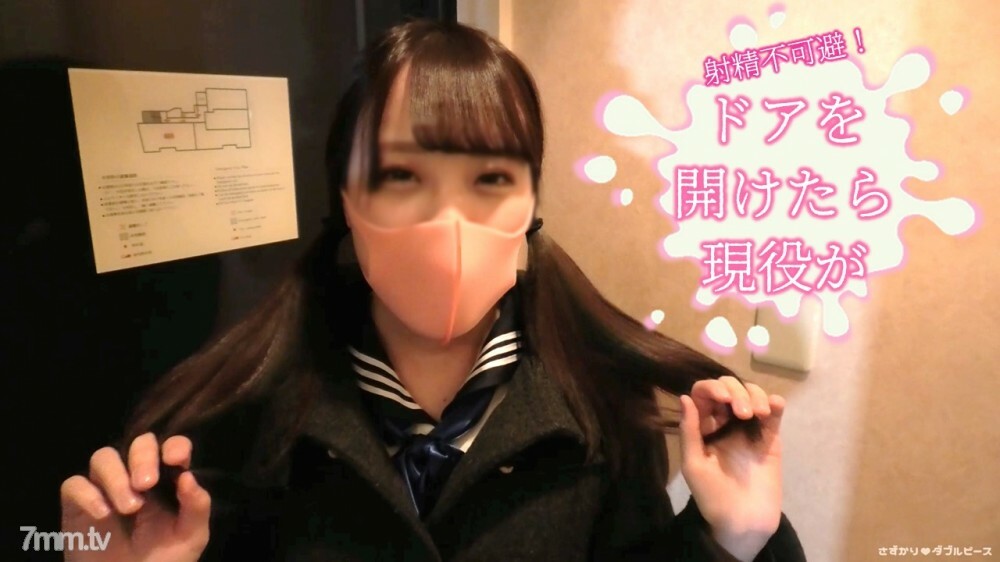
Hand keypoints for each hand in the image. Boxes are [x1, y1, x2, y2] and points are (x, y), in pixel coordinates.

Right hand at [60, 433, 210, 561]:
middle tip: (146, 484)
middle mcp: (136, 477)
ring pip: (103, 457)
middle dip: (143, 457)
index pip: (171, 447)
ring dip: (116, 477)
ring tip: (129, 507)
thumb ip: (196, 506)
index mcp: (168, 479)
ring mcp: (106, 489)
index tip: (176, 459)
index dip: (175, 445)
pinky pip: (73, 484)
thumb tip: (188, 477)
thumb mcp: (190, 536)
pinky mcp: (78, 506)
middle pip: (138, 443)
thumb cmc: (164, 560)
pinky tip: (102, 513)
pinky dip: (87, 494)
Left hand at [679, 376, 784, 561]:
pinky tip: (773, 407)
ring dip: (755, 395)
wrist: (743, 521)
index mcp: (703, 427)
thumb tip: (685, 397)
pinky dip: (774, 402)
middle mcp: (725, 423)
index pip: (704, 394)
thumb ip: (690, 431)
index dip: (711, 388)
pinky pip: (773, 412)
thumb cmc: (712, 496)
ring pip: (752, 394)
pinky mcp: (770, 437)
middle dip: (735, 391)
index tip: (722, 399)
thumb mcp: (694, 464)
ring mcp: (749, 428)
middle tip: (741, 412)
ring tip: (756, 415)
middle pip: (729, 388)